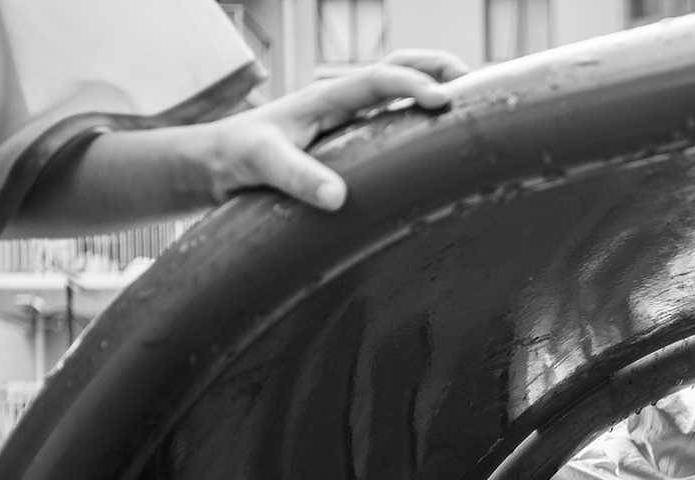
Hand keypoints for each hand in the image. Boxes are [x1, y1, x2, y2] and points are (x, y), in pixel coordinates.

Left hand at [204, 50, 469, 209]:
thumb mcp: (261, 166)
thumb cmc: (236, 159)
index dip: (412, 85)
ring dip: (438, 84)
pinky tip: (447, 135)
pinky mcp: (354, 135)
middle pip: (399, 66)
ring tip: (476, 103)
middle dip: (438, 67)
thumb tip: (338, 198)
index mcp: (324, 98)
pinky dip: (426, 113)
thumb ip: (296, 177)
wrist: (217, 162)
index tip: (442, 102)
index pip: (377, 79)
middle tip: (477, 85)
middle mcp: (342, 99)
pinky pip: (398, 115)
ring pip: (402, 86)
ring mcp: (350, 115)